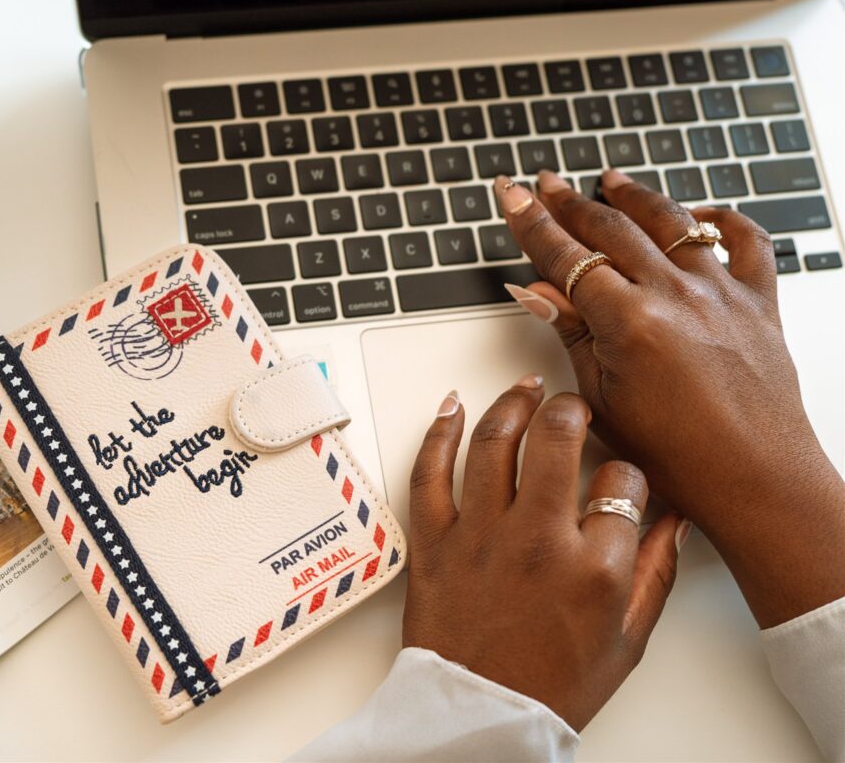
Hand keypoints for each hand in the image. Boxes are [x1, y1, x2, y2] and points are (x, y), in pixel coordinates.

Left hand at [404, 379, 680, 730]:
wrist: (482, 717)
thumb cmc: (553, 684)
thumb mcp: (627, 638)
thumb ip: (656, 571)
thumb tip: (675, 517)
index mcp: (594, 567)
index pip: (621, 481)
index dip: (625, 470)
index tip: (617, 474)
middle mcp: (536, 540)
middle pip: (555, 438)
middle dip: (570, 407)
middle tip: (571, 404)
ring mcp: (480, 536)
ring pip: (493, 441)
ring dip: (512, 402)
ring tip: (525, 388)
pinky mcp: (434, 541)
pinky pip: (429, 472)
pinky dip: (438, 431)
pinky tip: (453, 406)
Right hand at [494, 169, 844, 627]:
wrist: (758, 482)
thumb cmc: (681, 457)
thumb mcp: (603, 398)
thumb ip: (572, 333)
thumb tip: (536, 291)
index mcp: (631, 322)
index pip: (565, 256)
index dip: (531, 221)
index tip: (512, 194)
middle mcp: (676, 295)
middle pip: (611, 229)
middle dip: (570, 202)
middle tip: (546, 183)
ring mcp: (721, 293)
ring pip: (671, 222)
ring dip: (634, 197)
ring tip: (611, 180)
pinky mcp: (759, 302)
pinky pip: (747, 242)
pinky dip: (723, 220)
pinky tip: (701, 212)